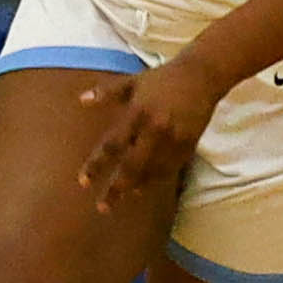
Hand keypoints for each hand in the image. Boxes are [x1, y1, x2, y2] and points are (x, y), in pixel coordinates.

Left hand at [81, 59, 227, 209]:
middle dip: (116, 188)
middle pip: (132, 166)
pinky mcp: (188, 144)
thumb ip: (107, 92)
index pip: (112, 145)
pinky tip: (144, 187)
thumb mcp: (132, 82)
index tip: (83, 182)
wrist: (202, 76)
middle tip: (103, 207)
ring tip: (124, 198)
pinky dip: (156, 179)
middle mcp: (154, 129)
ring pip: (152, 171)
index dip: (97, 165)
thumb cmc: (163, 78)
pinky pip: (170, 168)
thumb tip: (81, 101)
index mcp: (137, 113)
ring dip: (136, 186)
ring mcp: (173, 139)